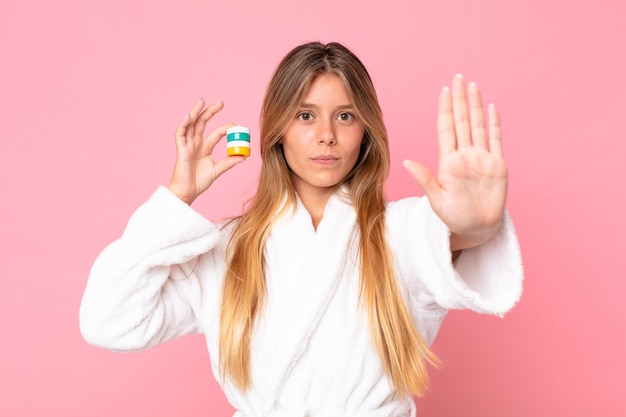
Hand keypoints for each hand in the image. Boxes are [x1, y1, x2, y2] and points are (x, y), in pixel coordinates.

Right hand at [168, 99, 244, 204]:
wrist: (188, 193)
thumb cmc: (199, 182)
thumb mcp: (218, 170)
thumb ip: (229, 162)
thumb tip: (244, 156)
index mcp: (206, 147)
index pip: (217, 132)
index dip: (227, 127)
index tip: (238, 126)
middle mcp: (196, 143)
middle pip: (203, 122)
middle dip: (210, 112)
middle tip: (221, 103)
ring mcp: (188, 145)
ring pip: (190, 124)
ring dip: (196, 112)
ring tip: (202, 101)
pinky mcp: (181, 149)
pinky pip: (180, 133)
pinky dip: (184, 124)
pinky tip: (189, 116)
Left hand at [404, 74, 507, 249]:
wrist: (476, 229)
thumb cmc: (454, 217)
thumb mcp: (436, 200)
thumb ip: (425, 179)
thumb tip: (406, 162)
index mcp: (449, 161)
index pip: (446, 129)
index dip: (445, 109)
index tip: (444, 91)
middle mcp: (465, 155)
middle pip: (462, 121)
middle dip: (460, 99)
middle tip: (458, 77)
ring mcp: (482, 158)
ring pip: (478, 126)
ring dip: (476, 106)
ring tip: (472, 86)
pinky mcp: (497, 165)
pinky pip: (496, 140)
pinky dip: (494, 124)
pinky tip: (491, 108)